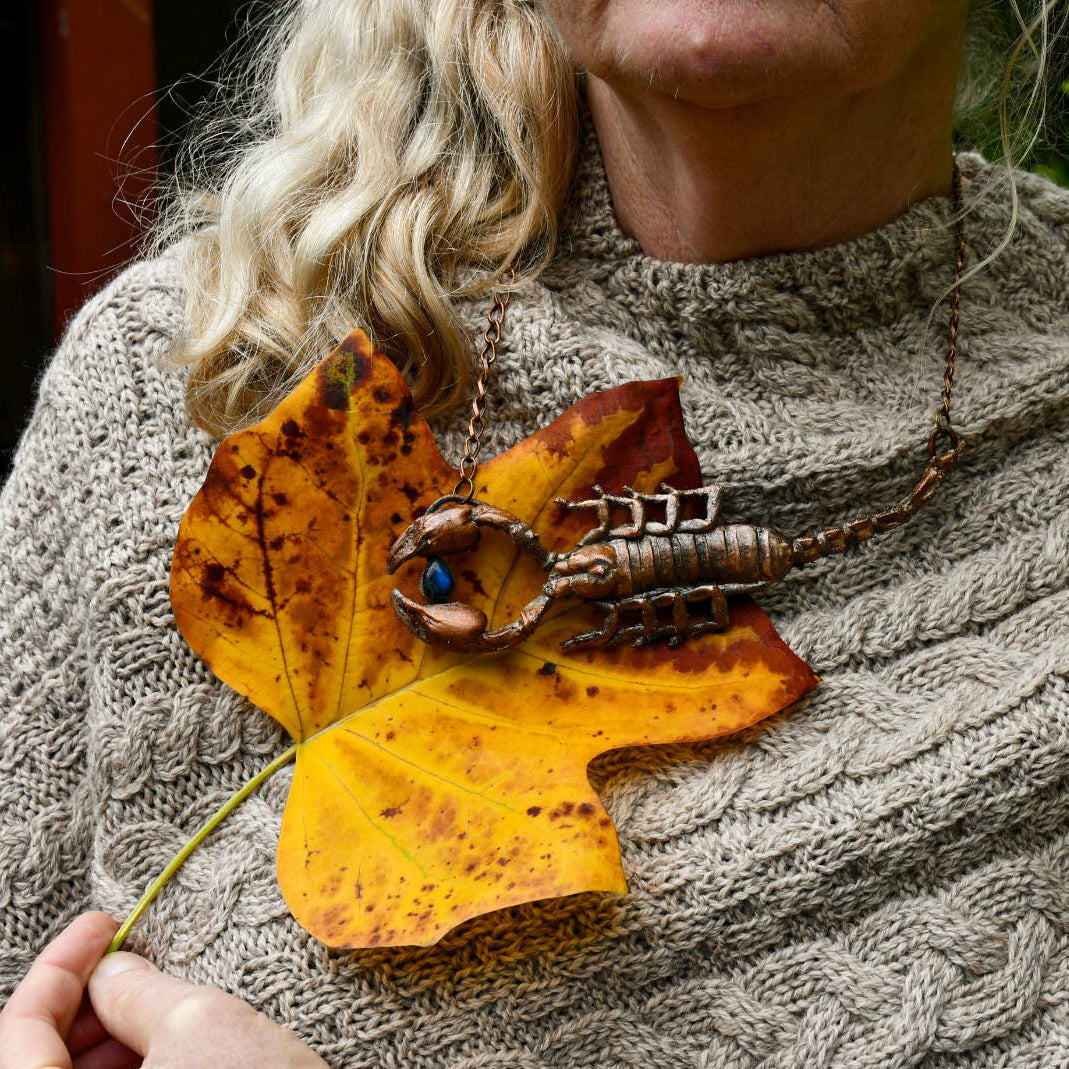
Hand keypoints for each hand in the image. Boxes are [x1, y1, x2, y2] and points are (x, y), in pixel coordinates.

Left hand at [0, 912, 329, 1068]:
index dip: (58, 967)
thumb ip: (136, 990)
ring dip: (98, 1045)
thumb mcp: (199, 1024)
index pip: (17, 1035)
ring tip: (148, 1002)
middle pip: (34, 1067)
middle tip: (125, 962)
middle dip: (78, 1007)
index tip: (101, 924)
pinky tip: (159, 1047)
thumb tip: (111, 970)